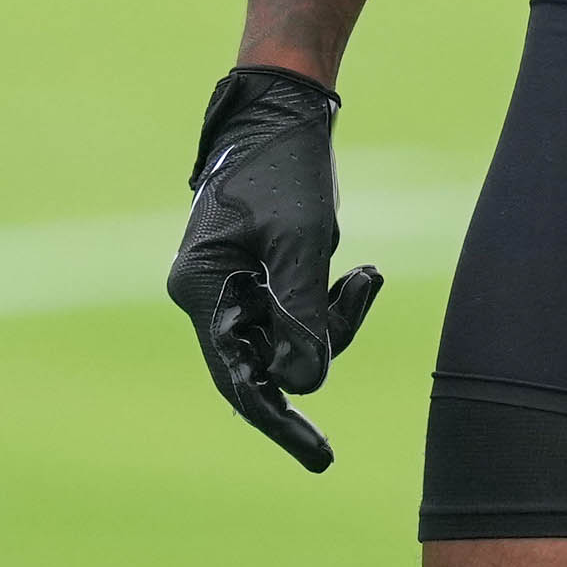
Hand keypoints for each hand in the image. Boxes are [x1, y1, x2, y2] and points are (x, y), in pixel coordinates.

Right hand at [165, 65, 384, 472]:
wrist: (279, 110)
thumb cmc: (284, 168)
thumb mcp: (301, 240)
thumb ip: (303, 315)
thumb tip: (305, 384)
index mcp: (202, 288)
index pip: (239, 377)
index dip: (280, 421)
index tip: (320, 456)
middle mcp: (207, 295)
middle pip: (267, 360)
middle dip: (323, 345)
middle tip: (362, 296)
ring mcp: (230, 289)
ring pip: (287, 340)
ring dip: (333, 319)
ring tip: (364, 274)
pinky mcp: (255, 278)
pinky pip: (295, 316)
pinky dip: (329, 305)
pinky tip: (357, 272)